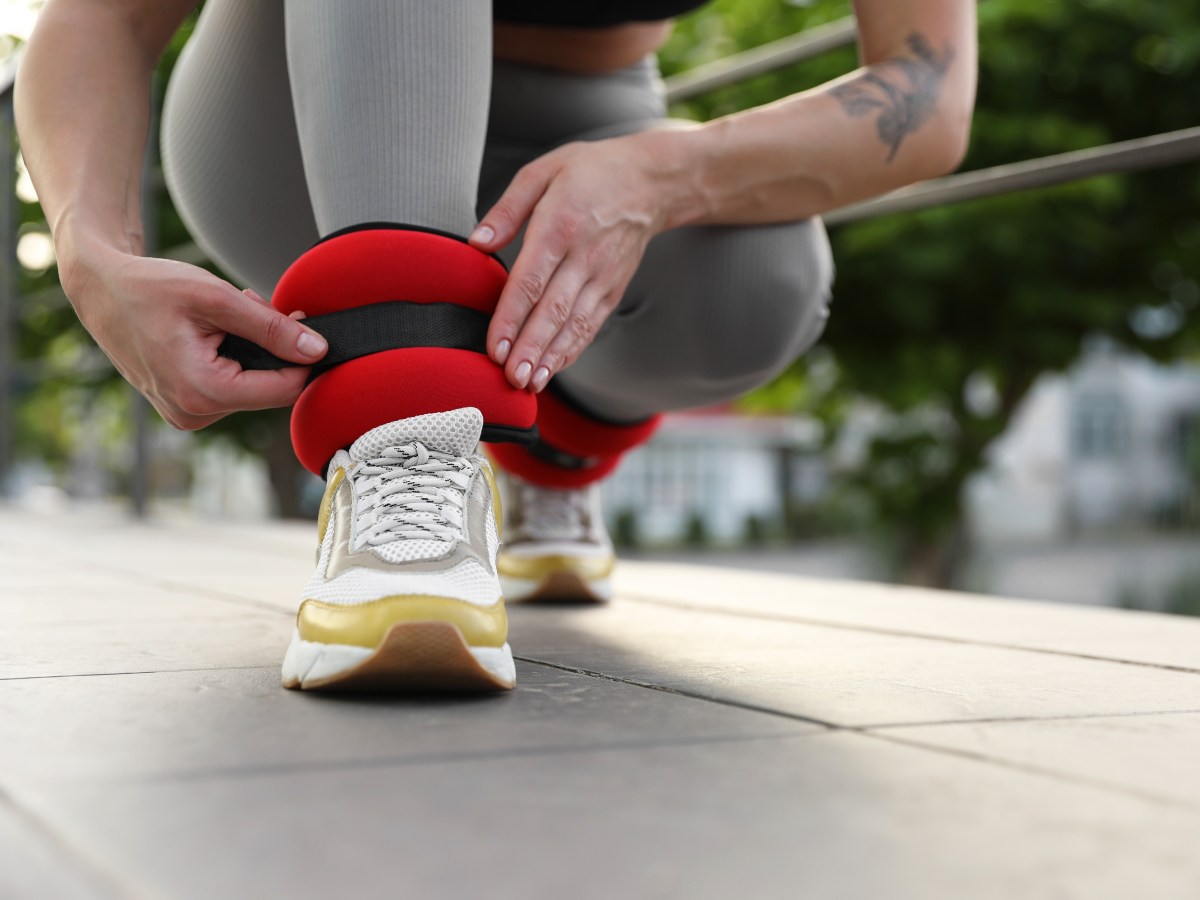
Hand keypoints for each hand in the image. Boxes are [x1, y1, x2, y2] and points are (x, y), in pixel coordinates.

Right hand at [63, 242, 327, 429]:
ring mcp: (187, 415)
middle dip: (271, 349)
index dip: (302, 356)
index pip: (284, 389)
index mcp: (202, 392)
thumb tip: (317, 351)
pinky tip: (213, 335)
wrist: (102, 290)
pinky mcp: (185, 408)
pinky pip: (230, 389)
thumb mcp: (216, 298)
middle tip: (251, 306)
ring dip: (252, 351)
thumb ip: (271, 328)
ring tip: (222, 318)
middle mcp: (194, 414)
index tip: (300, 320)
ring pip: (251, 388)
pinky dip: (233, 361)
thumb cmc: (150, 288)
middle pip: (269, 390)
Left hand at [469, 128, 702, 391]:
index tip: (496, 348)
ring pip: (574, 324)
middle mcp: (583, 256)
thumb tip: (476, 244)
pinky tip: (553, 369)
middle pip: (554, 311)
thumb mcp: (543, 172)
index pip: (531, 281)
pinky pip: (590, 325)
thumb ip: (507, 209)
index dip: (512, 318)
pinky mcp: (613, 289)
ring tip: (530, 384)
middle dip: (532, 348)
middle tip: (512, 379)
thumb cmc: (590, 172)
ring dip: (551, 357)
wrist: (651, 181)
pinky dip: (571, 349)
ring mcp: (602, 277)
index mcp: (560, 225)